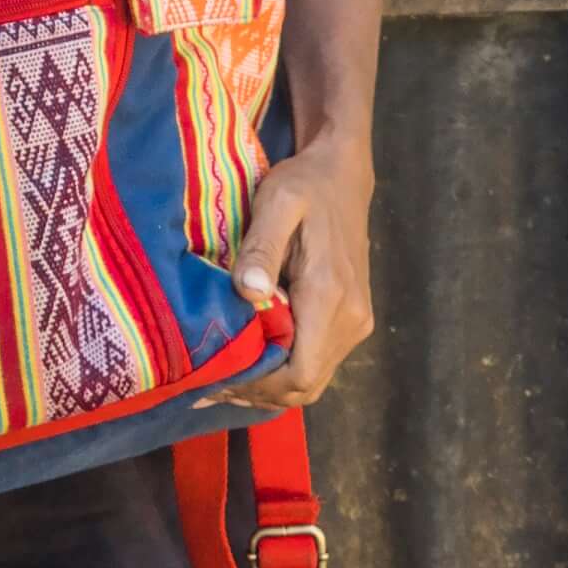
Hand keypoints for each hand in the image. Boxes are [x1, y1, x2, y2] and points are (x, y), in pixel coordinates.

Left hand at [210, 129, 374, 413]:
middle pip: (306, 387)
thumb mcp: (277, 202)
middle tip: (210, 386)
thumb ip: (261, 248)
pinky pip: (319, 362)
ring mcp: (356, 321)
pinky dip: (286, 372)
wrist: (343, 174)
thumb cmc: (304, 185)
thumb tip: (248, 292)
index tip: (217, 380)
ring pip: (313, 380)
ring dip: (271, 387)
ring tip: (225, 377)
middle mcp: (351, 318)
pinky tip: (254, 360)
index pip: (299, 373)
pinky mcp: (354, 319)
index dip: (258, 387)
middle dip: (258, 393)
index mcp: (330, 295)